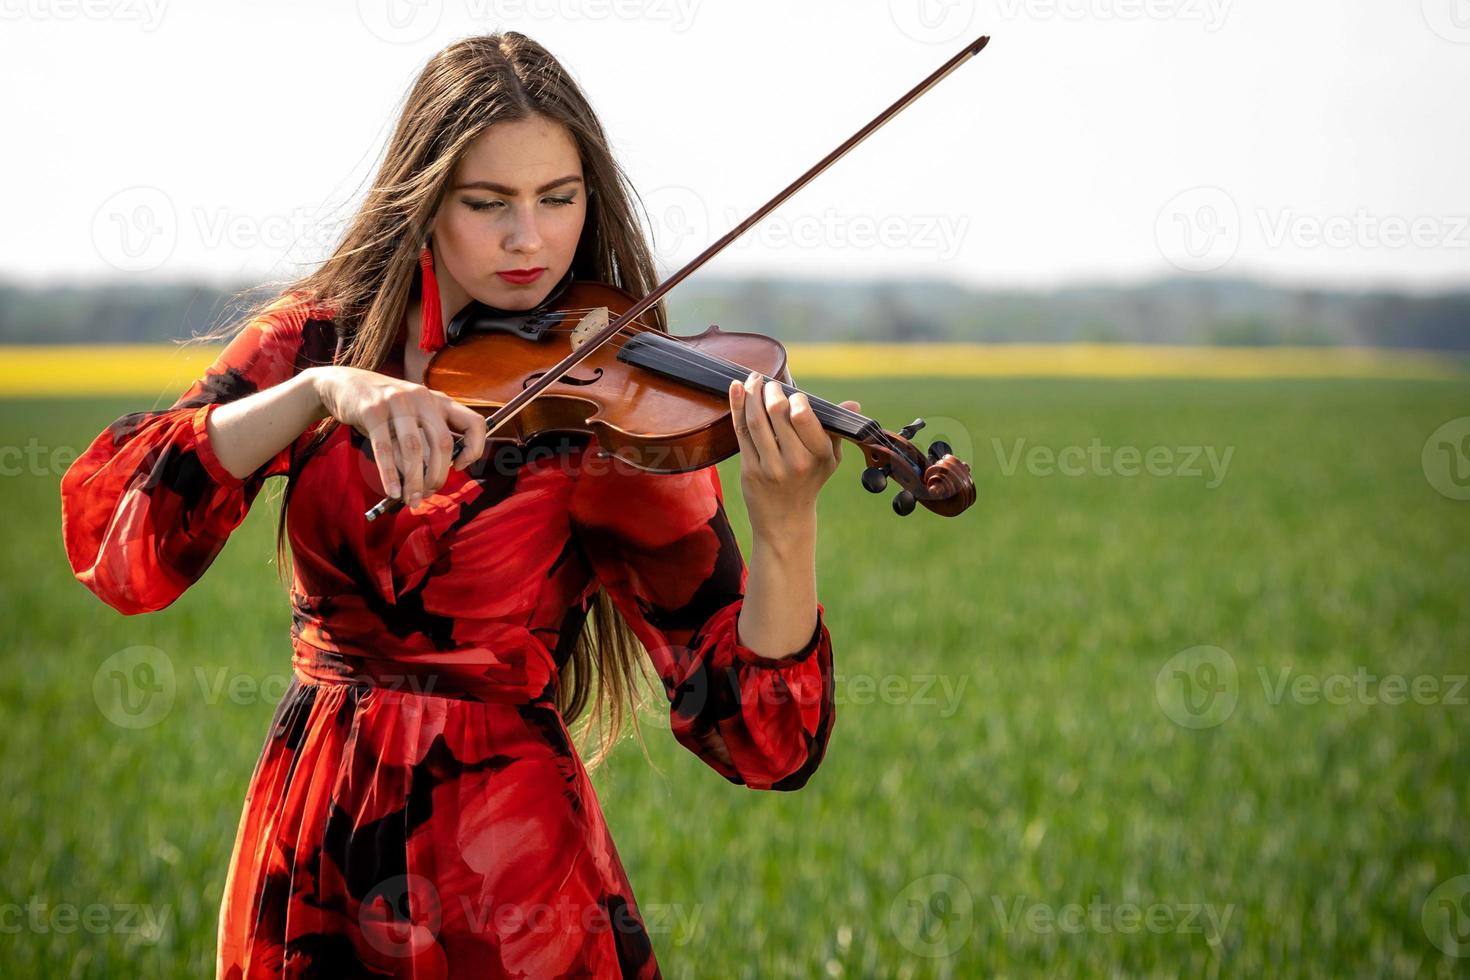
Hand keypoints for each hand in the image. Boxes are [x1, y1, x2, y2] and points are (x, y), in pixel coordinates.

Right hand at [311, 366, 487, 508]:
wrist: (346, 384)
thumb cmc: (386, 408)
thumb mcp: (414, 413)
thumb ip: (429, 436)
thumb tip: (437, 476)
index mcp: (439, 400)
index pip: (474, 423)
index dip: (474, 449)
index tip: (460, 467)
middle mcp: (422, 398)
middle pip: (441, 444)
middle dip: (437, 475)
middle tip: (428, 494)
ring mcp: (397, 402)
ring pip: (413, 449)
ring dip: (414, 480)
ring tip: (411, 499)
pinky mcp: (372, 410)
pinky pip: (385, 449)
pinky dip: (390, 475)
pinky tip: (393, 491)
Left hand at [728, 370, 859, 532]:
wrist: (785, 519)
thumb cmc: (810, 481)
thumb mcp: (830, 459)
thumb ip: (836, 429)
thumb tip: (853, 404)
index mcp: (819, 455)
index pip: (802, 417)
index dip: (795, 399)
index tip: (794, 394)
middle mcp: (795, 462)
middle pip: (777, 413)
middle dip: (771, 391)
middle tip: (769, 382)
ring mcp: (770, 467)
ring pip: (756, 420)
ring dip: (752, 395)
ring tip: (754, 381)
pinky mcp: (749, 470)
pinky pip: (741, 432)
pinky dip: (737, 407)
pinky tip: (736, 388)